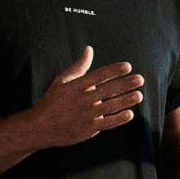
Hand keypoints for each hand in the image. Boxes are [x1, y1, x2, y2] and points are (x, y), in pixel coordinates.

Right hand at [29, 47, 144, 146]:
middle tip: (140, 79)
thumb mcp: (62, 80)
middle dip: (125, 84)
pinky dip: (118, 119)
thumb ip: (79, 66)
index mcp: (77, 85)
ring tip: (139, 95)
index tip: (128, 66)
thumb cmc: (52, 101)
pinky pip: (106, 123)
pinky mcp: (87, 129)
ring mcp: (86, 114)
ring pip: (110, 106)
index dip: (114, 70)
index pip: (99, 75)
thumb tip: (89, 49)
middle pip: (108, 89)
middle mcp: (83, 99)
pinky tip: (129, 114)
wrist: (39, 127)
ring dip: (126, 100)